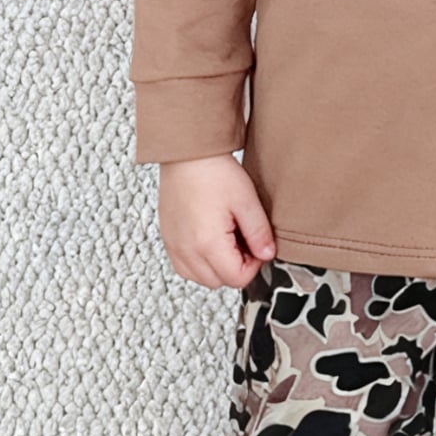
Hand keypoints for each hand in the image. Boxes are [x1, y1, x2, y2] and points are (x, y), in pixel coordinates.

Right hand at [157, 155, 276, 288]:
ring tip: (227, 240)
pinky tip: (210, 240)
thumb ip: (259, 233)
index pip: (237, 279)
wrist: (186, 153)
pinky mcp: (168, 239)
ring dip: (217, 268)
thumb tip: (266, 255)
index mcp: (207, 243)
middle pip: (218, 282)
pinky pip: (184, 267)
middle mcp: (186, 250)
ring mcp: (174, 245)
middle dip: (236, 268)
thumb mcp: (247, 201)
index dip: (253, 266)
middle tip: (243, 241)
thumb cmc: (214, 172)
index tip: (256, 246)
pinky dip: (199, 262)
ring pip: (199, 278)